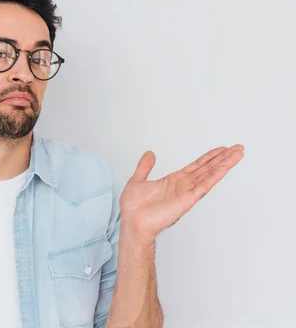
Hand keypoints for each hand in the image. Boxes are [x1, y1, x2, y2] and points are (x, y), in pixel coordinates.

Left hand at [120, 144, 244, 239]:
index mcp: (173, 181)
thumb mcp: (138, 180)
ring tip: (237, 154)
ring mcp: (186, 193)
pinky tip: (224, 168)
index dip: (209, 157)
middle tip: (237, 148)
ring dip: (224, 164)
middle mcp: (183, 186)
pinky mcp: (187, 200)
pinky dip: (214, 176)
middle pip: (207, 169)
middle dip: (222, 158)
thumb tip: (149, 154)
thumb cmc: (133, 208)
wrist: (132, 222)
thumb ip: (145, 167)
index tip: (221, 150)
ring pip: (209, 175)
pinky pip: (203, 186)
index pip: (196, 166)